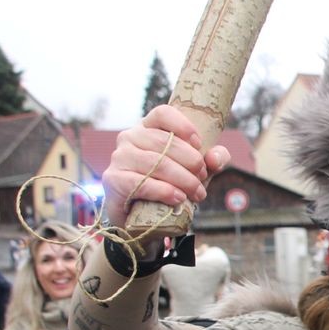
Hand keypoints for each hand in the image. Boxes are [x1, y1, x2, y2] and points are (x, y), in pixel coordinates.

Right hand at [102, 105, 229, 227]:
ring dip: (182, 179)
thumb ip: (212, 159)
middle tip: (202, 177)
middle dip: (190, 161)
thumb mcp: (196, 169)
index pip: (163, 113)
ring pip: (155, 163)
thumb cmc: (170, 184)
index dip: (183, 125)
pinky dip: (163, 191)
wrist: (142, 216)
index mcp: (148, 127)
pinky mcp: (113, 179)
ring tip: (197, 192)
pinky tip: (178, 198)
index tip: (199, 144)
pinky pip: (140, 182)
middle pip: (164, 141)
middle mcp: (130, 137)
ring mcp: (119, 157)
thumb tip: (215, 157)